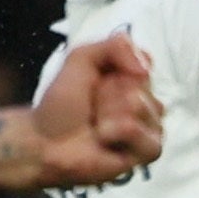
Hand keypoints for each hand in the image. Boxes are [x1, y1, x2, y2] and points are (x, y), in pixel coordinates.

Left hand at [29, 34, 162, 185]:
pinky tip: (103, 139)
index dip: (116, 68)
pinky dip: (111, 131)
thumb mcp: (80, 59)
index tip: (97, 80)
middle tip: (92, 108)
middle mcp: (150, 103)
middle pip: (138, 84)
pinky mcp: (149, 151)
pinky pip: (135, 130)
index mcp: (137, 81)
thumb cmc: (62, 104)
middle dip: (106, 93)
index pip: (144, 62)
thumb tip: (146, 68)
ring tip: (96, 125)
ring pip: (137, 106)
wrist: (45, 141)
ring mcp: (153, 128)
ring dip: (105, 113)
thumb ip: (114, 46)